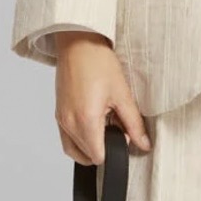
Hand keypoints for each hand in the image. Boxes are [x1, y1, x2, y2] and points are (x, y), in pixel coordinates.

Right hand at [53, 31, 151, 164]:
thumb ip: (133, 124)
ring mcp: (61, 120)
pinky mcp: (58, 114)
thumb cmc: (97, 61)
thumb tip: (143, 143)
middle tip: (115, 124)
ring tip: (104, 122)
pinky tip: (92, 120)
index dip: (115, 150)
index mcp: (85, 120)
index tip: (124, 134)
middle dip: (103, 146)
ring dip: (91, 144)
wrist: (78, 43)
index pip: (99, 157)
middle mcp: (69, 123)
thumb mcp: (122, 94)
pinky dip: (80, 137)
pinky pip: (67, 138)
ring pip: (75, 149)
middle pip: (87, 155)